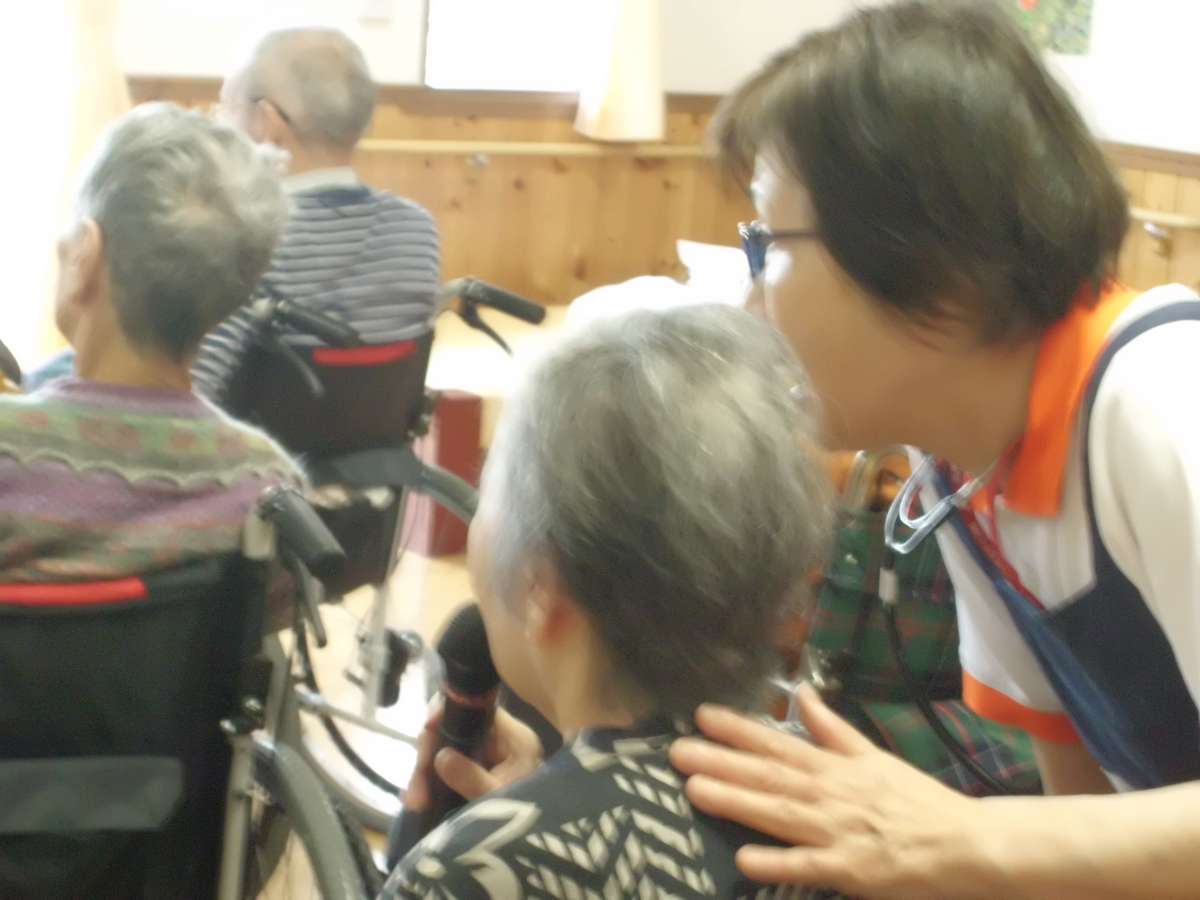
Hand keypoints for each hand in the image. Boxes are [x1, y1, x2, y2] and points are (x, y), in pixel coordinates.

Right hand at [404, 703, 542, 810]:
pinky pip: (446, 767)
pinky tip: (418, 800)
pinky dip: (431, 782)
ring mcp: (484, 755)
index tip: (427, 726)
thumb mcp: (498, 798)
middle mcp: (498, 739)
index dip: (449, 712)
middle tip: (417, 787)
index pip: (478, 710)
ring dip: (426, 773)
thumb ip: (472, 778)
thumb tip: (441, 757)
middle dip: (429, 755)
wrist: (539, 845)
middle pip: (454, 730)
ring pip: (445, 749)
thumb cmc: (528, 817)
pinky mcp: (473, 772)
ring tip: (415, 802)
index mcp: (513, 736)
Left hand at [670, 685, 991, 898]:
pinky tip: (744, 858)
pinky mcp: (850, 871)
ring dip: (736, 801)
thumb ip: (832, 728)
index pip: (777, 743)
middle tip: (677, 750)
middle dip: (721, 761)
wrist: (966, 843)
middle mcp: (830, 794)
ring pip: (778, 813)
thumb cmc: (917, 801)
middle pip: (768, 775)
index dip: (738, 728)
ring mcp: (838, 832)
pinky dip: (777, 863)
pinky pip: (808, 866)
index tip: (701, 716)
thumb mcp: (873, 755)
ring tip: (695, 790)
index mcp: (835, 767)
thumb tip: (801, 691)